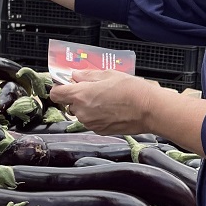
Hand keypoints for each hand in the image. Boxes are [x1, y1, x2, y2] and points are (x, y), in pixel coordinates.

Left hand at [47, 69, 165, 135]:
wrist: (149, 110)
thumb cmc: (131, 90)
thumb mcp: (108, 74)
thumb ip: (87, 75)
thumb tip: (75, 75)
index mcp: (80, 95)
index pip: (55, 94)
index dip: (59, 88)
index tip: (66, 84)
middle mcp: (82, 111)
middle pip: (69, 104)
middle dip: (78, 97)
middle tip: (94, 89)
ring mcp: (90, 123)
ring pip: (81, 113)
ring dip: (88, 106)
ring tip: (106, 99)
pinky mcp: (100, 131)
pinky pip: (92, 121)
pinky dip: (97, 115)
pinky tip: (112, 109)